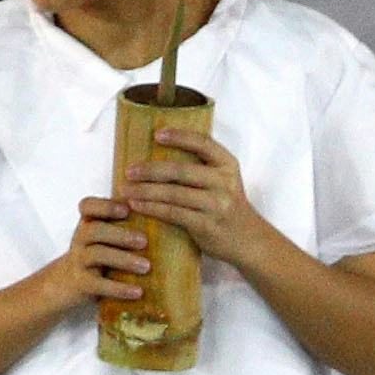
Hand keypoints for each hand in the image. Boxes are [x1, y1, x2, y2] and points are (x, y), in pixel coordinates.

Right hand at [46, 191, 154, 313]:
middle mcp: (80, 239)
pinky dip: (119, 288)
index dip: (105, 206)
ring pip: (97, 255)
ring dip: (123, 260)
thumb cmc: (95, 255)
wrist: (65, 284)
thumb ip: (123, 225)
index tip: (127, 209)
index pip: (88, 206)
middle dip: (120, 234)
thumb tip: (165, 218)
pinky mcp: (81, 284)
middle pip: (95, 230)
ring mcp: (79, 261)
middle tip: (144, 241)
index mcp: (88, 223)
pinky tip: (138, 292)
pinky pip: (98, 284)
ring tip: (146, 267)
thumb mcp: (103, 237)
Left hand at [116, 119, 278, 277]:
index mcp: (228, 164)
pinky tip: (137, 205)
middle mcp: (224, 182)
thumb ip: (202, 167)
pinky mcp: (206, 225)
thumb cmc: (227, 206)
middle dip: (151, 169)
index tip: (157, 135)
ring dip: (145, 191)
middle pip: (181, 170)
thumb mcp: (224, 180)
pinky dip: (152, 208)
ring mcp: (216, 204)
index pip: (203, 143)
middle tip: (129, 170)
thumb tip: (160, 153)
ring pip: (173, 194)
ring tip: (125, 189)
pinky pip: (173, 214)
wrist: (249, 240)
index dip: (179, 137)